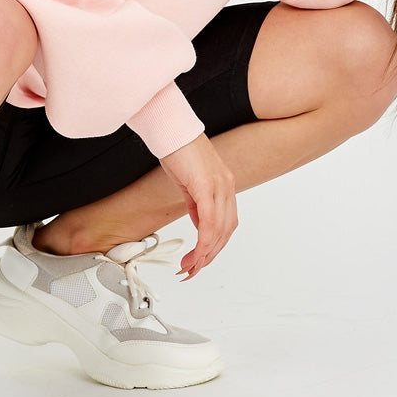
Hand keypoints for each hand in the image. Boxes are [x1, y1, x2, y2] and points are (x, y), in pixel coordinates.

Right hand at [159, 133, 237, 279]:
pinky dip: (205, 240)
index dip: (215, 245)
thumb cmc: (177, 148)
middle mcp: (227, 185)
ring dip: (206, 253)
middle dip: (210, 255)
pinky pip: (210, 220)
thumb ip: (197, 203)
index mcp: (224, 184)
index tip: (201, 259)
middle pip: (226, 230)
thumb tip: (199, 223)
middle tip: (194, 269)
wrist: (169, 127)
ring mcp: (219, 185)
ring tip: (190, 266)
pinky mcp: (206, 185)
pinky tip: (197, 252)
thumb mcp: (189, 181)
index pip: (226, 222)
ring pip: (220, 229)